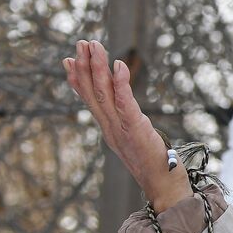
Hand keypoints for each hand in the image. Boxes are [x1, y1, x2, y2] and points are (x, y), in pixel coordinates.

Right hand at [62, 40, 190, 210]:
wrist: (165, 189)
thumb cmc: (158, 167)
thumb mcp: (137, 142)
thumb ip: (129, 126)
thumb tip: (127, 112)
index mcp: (109, 130)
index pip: (90, 100)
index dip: (78, 80)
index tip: (68, 59)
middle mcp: (110, 128)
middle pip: (92, 93)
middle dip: (85, 66)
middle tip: (81, 42)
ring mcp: (120, 129)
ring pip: (103, 94)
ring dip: (97, 68)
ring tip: (93, 46)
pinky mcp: (135, 130)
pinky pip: (125, 103)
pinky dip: (121, 83)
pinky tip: (118, 65)